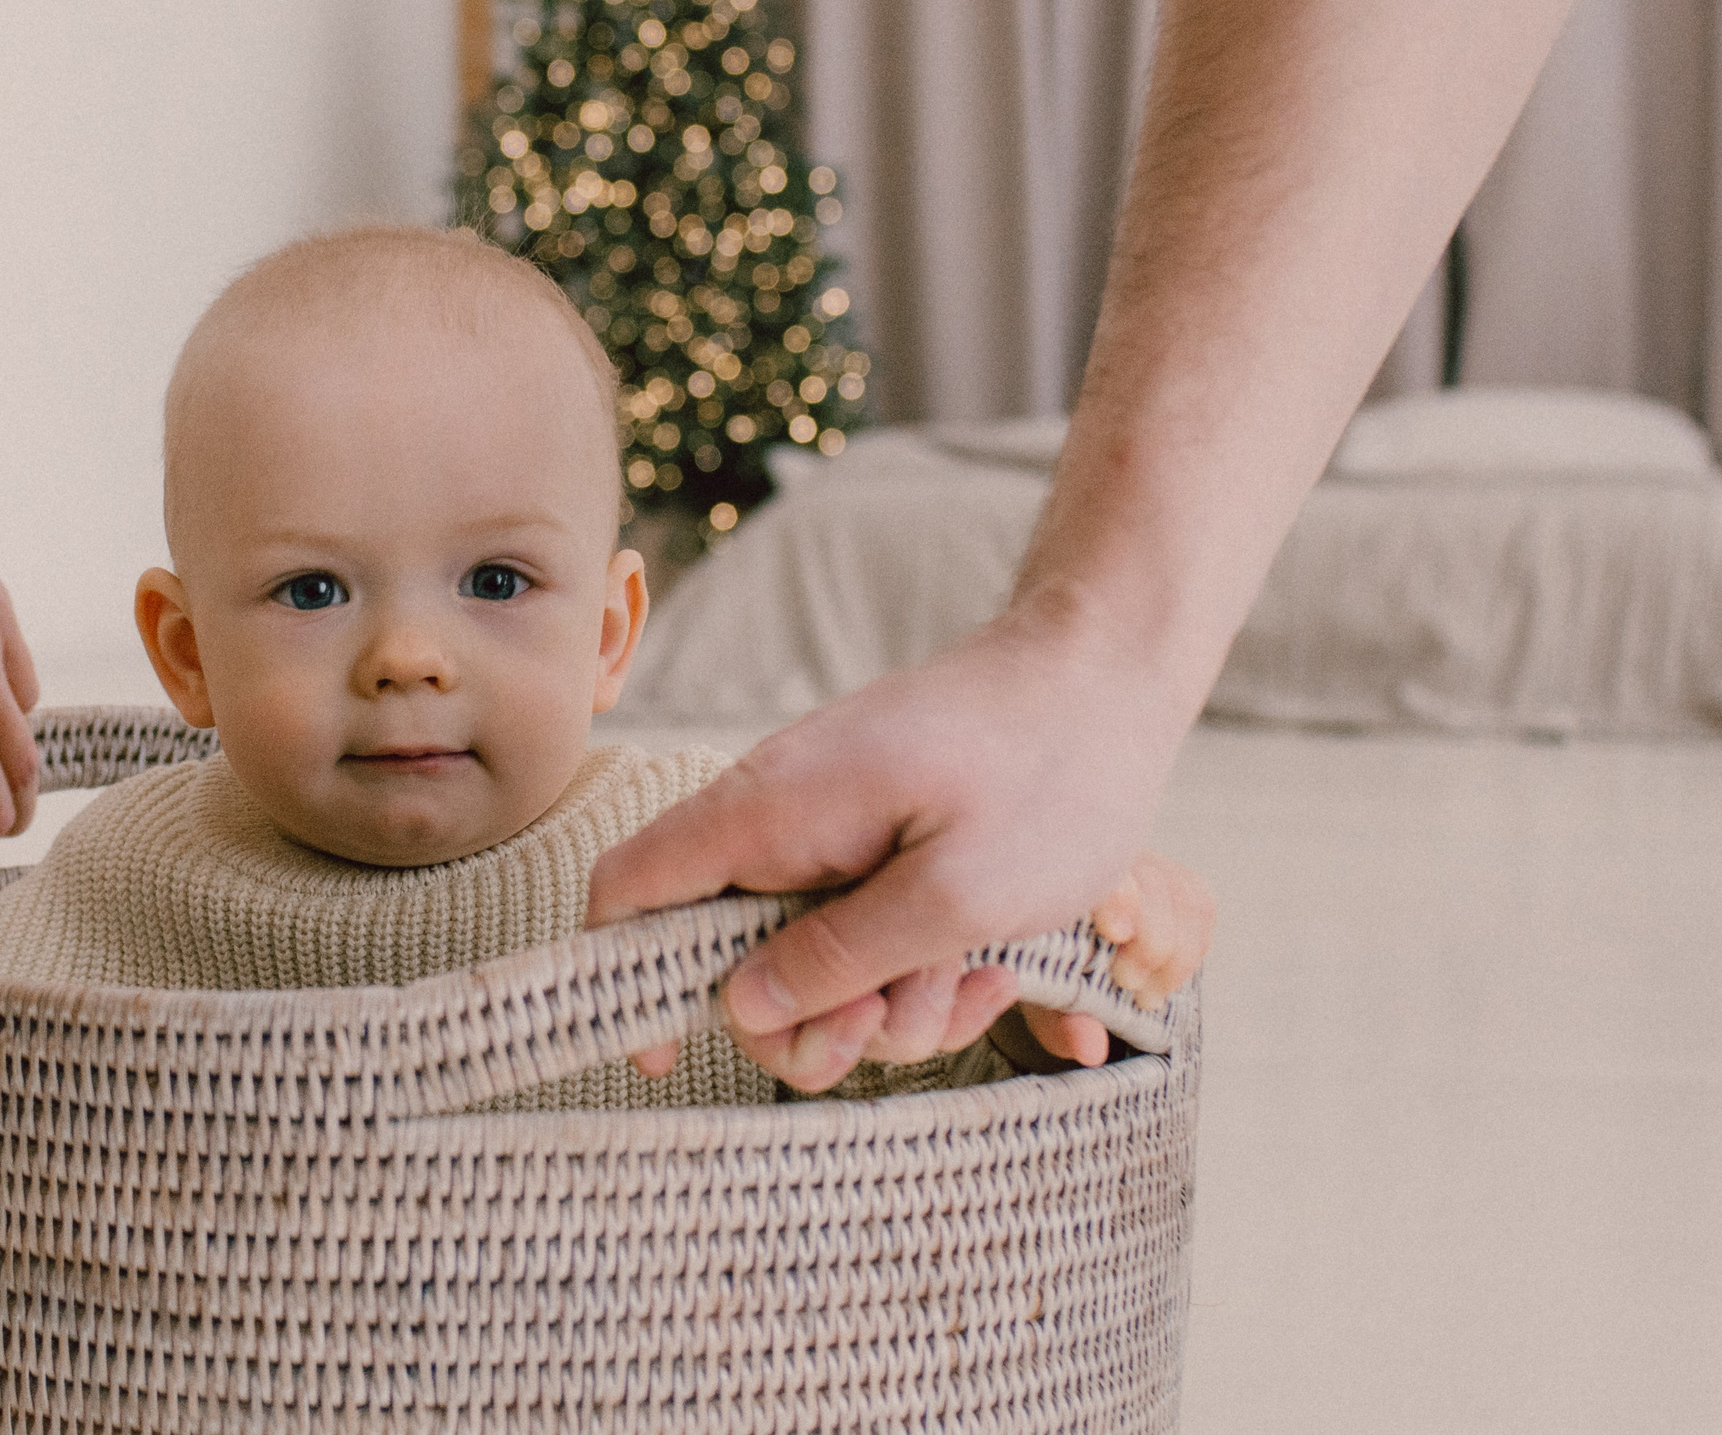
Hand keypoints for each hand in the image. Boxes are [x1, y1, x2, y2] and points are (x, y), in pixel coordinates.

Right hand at [587, 599, 1190, 1091]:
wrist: (1107, 675)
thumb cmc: (1049, 772)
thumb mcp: (957, 894)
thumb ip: (841, 958)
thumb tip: (741, 1010)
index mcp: (768, 813)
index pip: (628, 887)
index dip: (621, 977)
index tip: (667, 1053)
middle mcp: (775, 818)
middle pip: (721, 954)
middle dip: (804, 1022)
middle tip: (892, 1027)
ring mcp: (823, 830)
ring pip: (804, 959)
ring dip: (884, 1003)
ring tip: (977, 981)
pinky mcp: (869, 844)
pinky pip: (859, 934)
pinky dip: (912, 970)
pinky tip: (989, 966)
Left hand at [1017, 848, 1215, 1067]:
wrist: (1046, 946)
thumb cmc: (1036, 972)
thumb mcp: (1040, 1002)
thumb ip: (1061, 1022)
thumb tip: (1092, 1049)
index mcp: (1056, 873)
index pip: (1097, 869)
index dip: (1117, 894)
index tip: (1116, 933)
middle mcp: (1100, 858)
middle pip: (1150, 880)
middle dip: (1151, 939)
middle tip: (1128, 984)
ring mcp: (1138, 863)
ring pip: (1182, 892)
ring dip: (1178, 950)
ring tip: (1147, 992)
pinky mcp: (1169, 877)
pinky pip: (1200, 901)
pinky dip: (1194, 944)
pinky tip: (1167, 976)